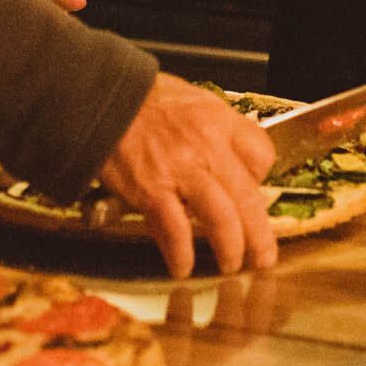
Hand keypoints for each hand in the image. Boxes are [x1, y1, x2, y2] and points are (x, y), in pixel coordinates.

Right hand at [97, 73, 278, 277]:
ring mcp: (180, 170)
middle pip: (249, 198)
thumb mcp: (193, 100)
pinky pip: (175, 230)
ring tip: (230, 266)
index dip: (261, 179)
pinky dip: (181, 254)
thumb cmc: (144, 101)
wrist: (103, 98)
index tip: (255, 193)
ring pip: (221, 219)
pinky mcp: (151, 189)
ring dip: (230, 250)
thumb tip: (227, 165)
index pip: (261, 155)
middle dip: (260, 236)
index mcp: (219, 121)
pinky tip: (182, 266)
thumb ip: (215, 131)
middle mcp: (207, 146)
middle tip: (263, 256)